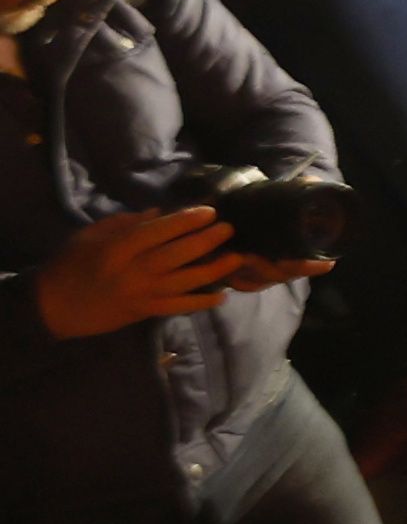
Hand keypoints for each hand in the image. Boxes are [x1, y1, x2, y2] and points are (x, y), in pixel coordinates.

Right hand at [34, 208, 268, 338]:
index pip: (158, 231)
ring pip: (184, 282)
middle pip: (177, 255)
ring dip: (213, 270)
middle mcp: (133, 271)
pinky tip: (222, 295)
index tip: (209, 211)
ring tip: (236, 257)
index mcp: (117, 249)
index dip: (186, 221)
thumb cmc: (70, 265)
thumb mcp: (90, 236)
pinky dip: (201, 302)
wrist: (53, 306)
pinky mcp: (144, 312)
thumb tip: (160, 213)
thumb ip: (125, 223)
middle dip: (206, 241)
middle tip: (229, 228)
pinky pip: (178, 307)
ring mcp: (141, 294)